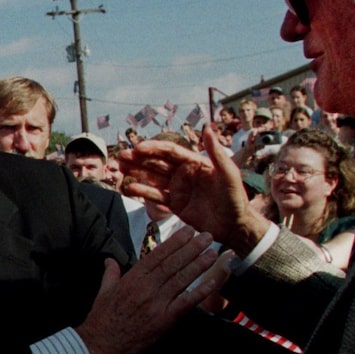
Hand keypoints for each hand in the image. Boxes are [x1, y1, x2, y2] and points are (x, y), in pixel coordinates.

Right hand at [75, 226, 227, 353]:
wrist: (100, 344)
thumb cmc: (102, 318)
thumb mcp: (103, 290)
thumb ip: (110, 272)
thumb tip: (109, 260)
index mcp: (133, 278)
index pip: (158, 255)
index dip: (175, 242)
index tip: (188, 231)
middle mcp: (146, 287)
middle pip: (173, 263)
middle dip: (192, 248)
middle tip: (207, 236)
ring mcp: (156, 303)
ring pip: (181, 279)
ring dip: (199, 265)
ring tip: (213, 253)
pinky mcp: (164, 320)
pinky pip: (185, 303)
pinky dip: (199, 292)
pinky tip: (212, 283)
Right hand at [121, 123, 271, 254]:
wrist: (235, 226)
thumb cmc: (235, 198)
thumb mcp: (229, 173)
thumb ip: (216, 152)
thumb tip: (208, 127)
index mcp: (194, 163)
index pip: (170, 152)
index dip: (153, 148)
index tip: (137, 148)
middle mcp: (183, 173)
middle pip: (157, 163)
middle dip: (138, 159)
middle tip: (121, 157)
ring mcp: (178, 189)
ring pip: (152, 178)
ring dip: (136, 172)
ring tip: (119, 169)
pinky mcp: (175, 205)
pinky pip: (156, 197)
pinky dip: (143, 192)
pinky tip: (129, 188)